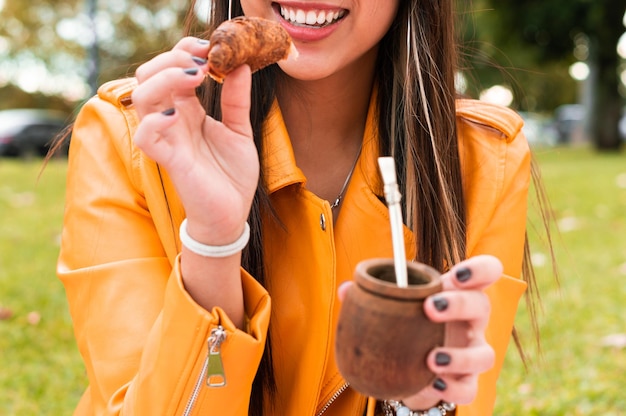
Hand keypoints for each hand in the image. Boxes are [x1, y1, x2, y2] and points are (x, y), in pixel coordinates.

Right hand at [131, 37, 258, 244]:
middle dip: (172, 59)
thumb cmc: (232, 175)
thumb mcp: (240, 131)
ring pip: (141, 98)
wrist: (232, 214)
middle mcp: (173, 121)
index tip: (211, 48)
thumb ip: (237, 101)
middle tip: (203, 61)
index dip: (185, 51)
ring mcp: (169, 139)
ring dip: (165, 79)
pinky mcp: (170, 161)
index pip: (171, 69)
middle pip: (149, 75)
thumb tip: (242, 66)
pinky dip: (155, 121)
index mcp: (189, 111)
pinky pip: (145, 137)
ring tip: (196, 77)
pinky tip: (177, 114)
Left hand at [337, 255, 501, 407]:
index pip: (484, 272)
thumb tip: (347, 289)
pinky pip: (469, 388)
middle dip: (460, 304)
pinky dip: (453, 387)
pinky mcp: (465, 382)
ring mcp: (472, 353)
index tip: (455, 275)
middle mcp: (470, 322)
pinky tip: (431, 383)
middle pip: (483, 305)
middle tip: (430, 308)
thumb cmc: (405, 327)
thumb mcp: (392, 308)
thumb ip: (372, 297)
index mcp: (455, 294)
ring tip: (431, 358)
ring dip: (460, 356)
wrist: (407, 371)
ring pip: (485, 355)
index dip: (479, 269)